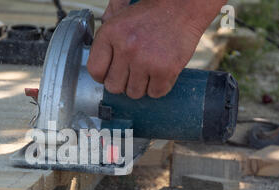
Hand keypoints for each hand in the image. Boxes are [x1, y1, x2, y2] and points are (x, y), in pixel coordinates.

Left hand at [88, 0, 224, 98]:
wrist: (183, 7)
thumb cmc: (151, 13)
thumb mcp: (121, 15)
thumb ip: (106, 33)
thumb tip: (98, 55)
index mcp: (110, 33)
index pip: (94, 71)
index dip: (103, 75)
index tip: (111, 73)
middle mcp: (126, 48)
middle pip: (113, 87)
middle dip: (122, 83)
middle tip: (132, 72)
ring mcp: (146, 60)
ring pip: (134, 93)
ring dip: (141, 86)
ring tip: (148, 71)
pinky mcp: (165, 70)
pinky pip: (155, 93)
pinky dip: (158, 87)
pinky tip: (160, 73)